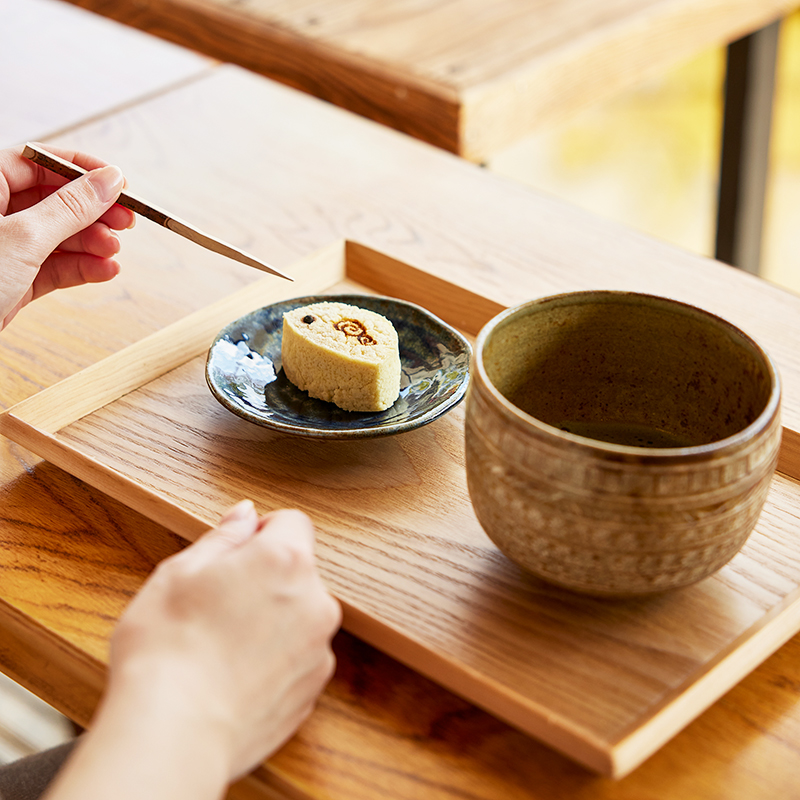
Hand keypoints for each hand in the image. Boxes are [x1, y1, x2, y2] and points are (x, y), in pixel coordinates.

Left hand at [0, 143, 134, 329]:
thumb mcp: (25, 237)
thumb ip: (71, 208)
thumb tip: (109, 180)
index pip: (37, 161)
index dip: (81, 171)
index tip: (119, 182)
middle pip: (54, 200)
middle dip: (93, 213)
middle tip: (127, 221)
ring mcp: (4, 249)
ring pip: (59, 237)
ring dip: (92, 244)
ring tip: (114, 252)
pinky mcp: (13, 281)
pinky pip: (55, 267)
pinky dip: (82, 269)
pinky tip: (105, 271)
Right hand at [108, 501, 340, 780]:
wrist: (173, 733)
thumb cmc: (167, 650)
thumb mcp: (180, 572)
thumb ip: (224, 537)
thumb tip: (245, 514)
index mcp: (285, 561)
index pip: (292, 521)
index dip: (262, 532)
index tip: (236, 553)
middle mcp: (315, 600)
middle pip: (298, 571)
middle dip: (266, 578)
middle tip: (218, 603)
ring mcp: (318, 648)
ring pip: (298, 615)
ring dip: (273, 619)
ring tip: (223, 644)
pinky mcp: (313, 687)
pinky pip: (298, 656)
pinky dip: (275, 659)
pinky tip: (235, 673)